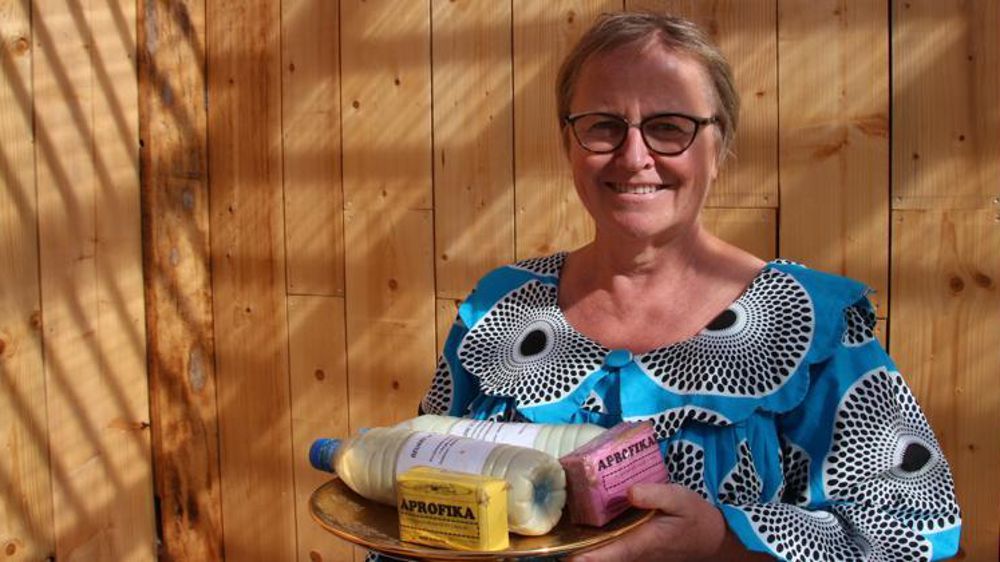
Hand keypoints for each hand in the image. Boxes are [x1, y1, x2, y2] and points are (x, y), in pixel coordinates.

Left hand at [565, 483, 748, 561]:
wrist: (709, 537)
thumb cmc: (694, 518)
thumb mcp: (681, 499)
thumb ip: (657, 494)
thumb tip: (630, 490)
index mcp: (639, 541)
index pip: (604, 555)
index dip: (581, 556)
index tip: (561, 553)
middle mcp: (629, 550)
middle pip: (593, 554)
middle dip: (570, 546)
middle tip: (546, 531)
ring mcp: (628, 550)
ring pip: (597, 549)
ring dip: (577, 540)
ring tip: (553, 521)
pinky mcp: (629, 544)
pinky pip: (604, 543)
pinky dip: (589, 534)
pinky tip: (575, 516)